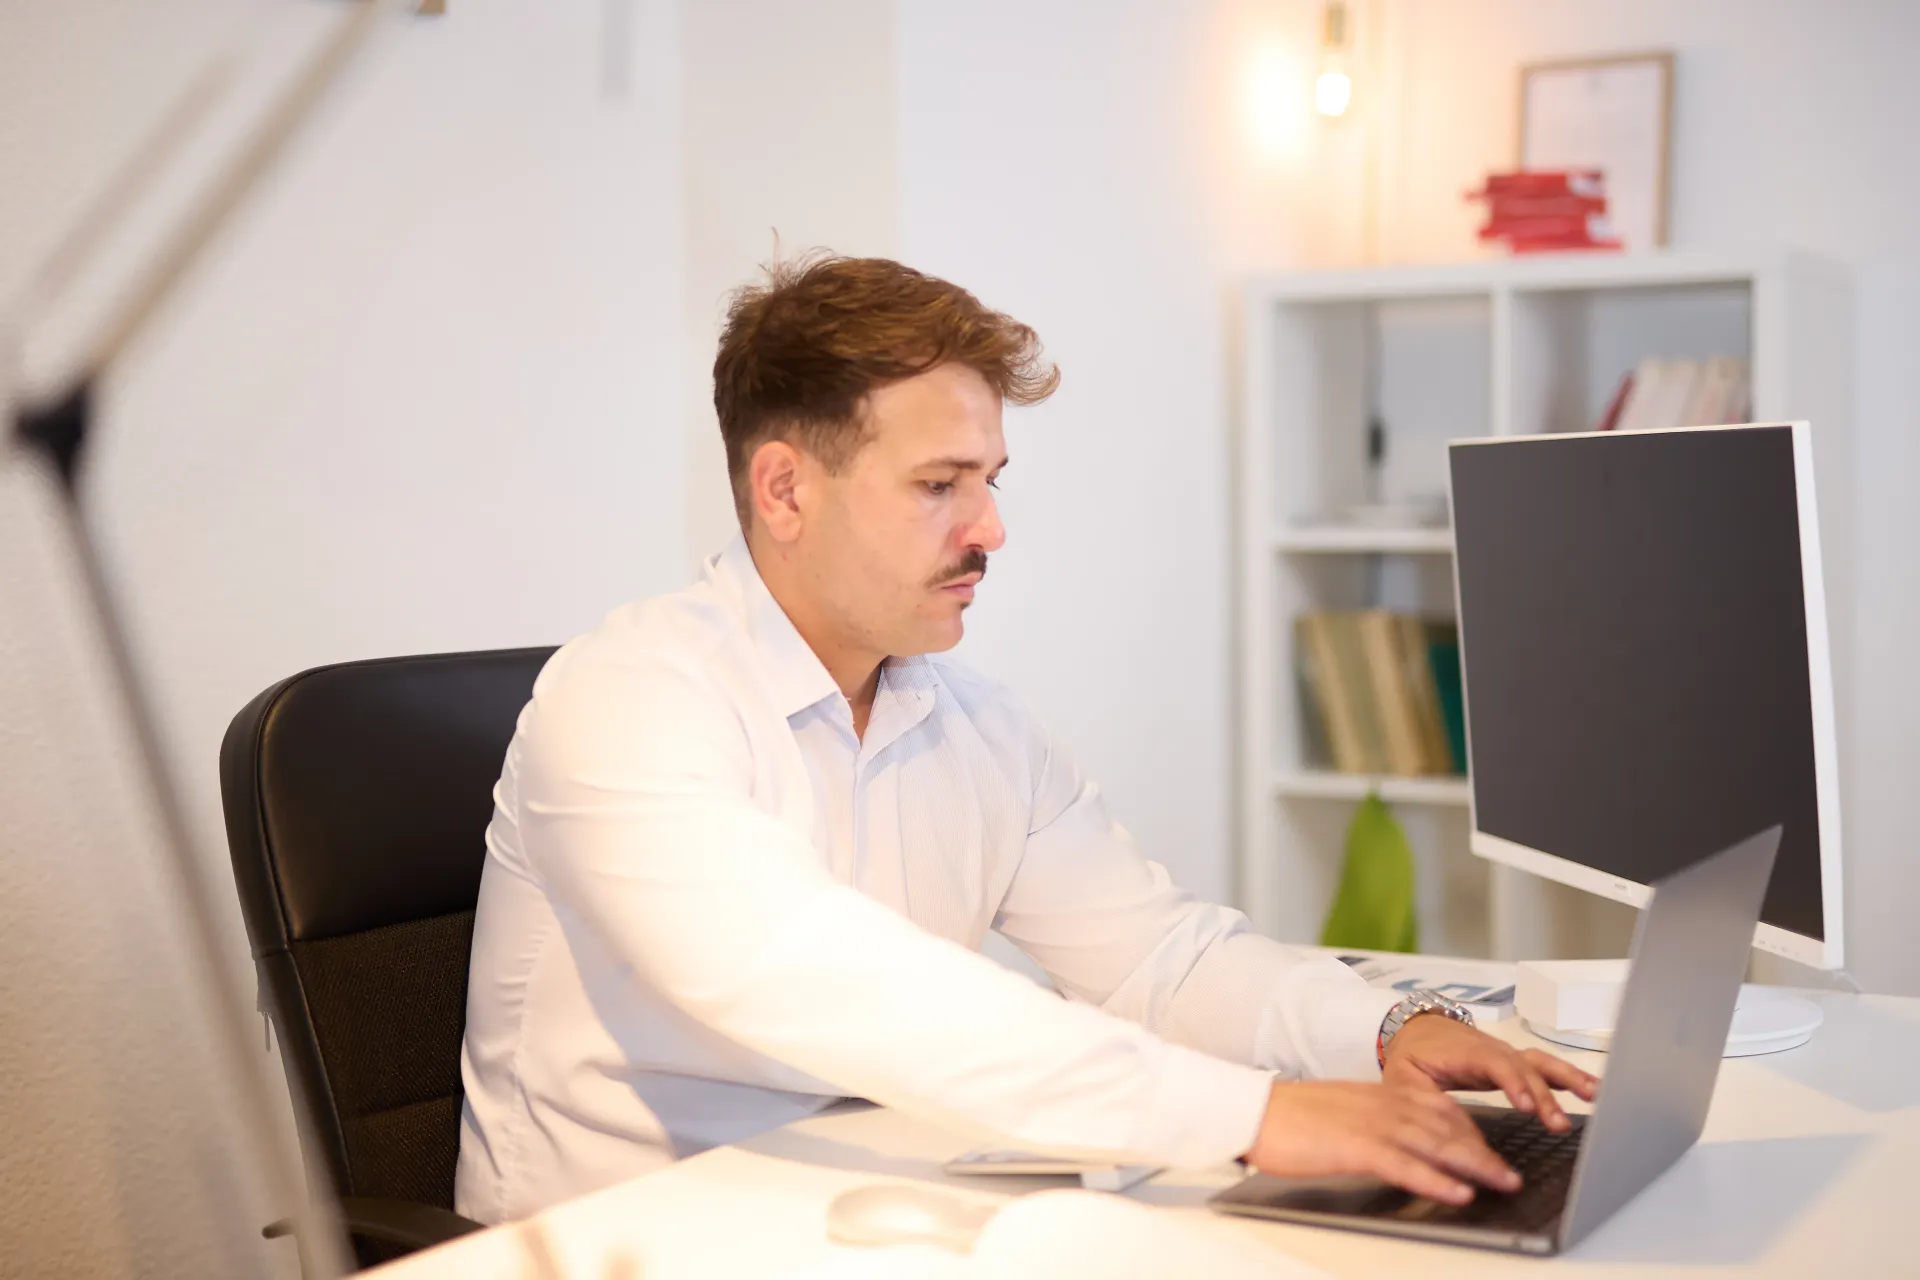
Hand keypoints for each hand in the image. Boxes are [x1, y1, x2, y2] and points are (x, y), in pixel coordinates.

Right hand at [1243, 1079, 1521, 1205]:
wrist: (1253, 1109)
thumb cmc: (1287, 1116)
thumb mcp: (1338, 1111)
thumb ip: (1368, 1121)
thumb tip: (1387, 1143)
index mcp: (1378, 1094)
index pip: (1437, 1108)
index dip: (1469, 1131)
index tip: (1490, 1149)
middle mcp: (1383, 1105)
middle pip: (1446, 1127)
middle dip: (1483, 1151)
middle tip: (1511, 1173)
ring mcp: (1371, 1124)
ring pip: (1436, 1144)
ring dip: (1475, 1165)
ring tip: (1504, 1183)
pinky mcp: (1356, 1146)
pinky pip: (1406, 1165)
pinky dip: (1436, 1180)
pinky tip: (1458, 1193)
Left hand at [1382, 1013, 1598, 1132]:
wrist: (1418, 1030)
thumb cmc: (1411, 1057)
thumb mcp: (1402, 1077)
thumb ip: (1417, 1097)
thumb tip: (1438, 1125)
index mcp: (1462, 1051)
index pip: (1492, 1063)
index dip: (1512, 1082)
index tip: (1526, 1105)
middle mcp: (1491, 1049)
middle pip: (1523, 1067)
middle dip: (1543, 1094)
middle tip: (1557, 1123)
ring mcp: (1506, 1054)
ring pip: (1540, 1063)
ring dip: (1567, 1079)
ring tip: (1594, 1097)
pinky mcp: (1515, 1062)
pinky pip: (1545, 1067)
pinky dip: (1569, 1076)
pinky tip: (1592, 1091)